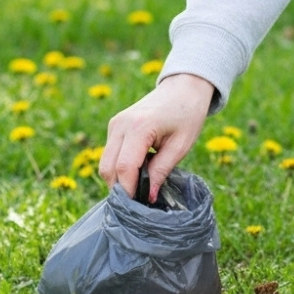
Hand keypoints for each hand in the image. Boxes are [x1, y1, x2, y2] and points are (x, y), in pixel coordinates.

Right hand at [99, 73, 215, 201]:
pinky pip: (110, 154)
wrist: (184, 87)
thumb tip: (148, 197)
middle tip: (141, 200)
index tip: (140, 206)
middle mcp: (121, 124)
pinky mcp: (115, 125)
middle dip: (121, 188)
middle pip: (108, 168)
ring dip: (119, 178)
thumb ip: (162, 170)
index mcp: (140, 127)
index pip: (124, 167)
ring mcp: (115, 123)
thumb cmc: (188, 114)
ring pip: (105, 163)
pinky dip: (120, 166)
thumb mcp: (181, 145)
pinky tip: (140, 167)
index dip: (129, 191)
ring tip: (143, 182)